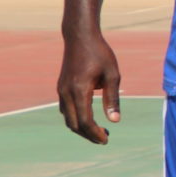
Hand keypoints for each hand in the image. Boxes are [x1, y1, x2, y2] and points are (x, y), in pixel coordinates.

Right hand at [57, 29, 121, 143]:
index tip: (106, 139)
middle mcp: (66, 92)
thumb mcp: (113, 75)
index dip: (95, 133)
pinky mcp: (61, 88)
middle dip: (88, 135)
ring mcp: (61, 90)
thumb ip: (113, 98)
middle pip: (74, 124)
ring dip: (81, 128)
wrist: (80, 37)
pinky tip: (89, 118)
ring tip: (99, 131)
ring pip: (68, 118)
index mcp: (79, 90)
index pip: (85, 121)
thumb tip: (115, 120)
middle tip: (104, 139)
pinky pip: (66, 110)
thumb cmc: (100, 53)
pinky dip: (76, 118)